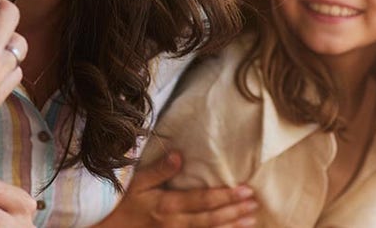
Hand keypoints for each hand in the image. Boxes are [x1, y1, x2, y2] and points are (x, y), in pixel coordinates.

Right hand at [96, 151, 257, 227]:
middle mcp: (174, 223)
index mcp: (167, 206)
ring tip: (252, 219)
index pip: (202, 201)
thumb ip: (158, 170)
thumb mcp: (135, 183)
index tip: (245, 190)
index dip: (225, 196)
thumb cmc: (120, 204)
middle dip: (235, 211)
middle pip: (211, 219)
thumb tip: (179, 154)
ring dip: (232, 227)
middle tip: (255, 203)